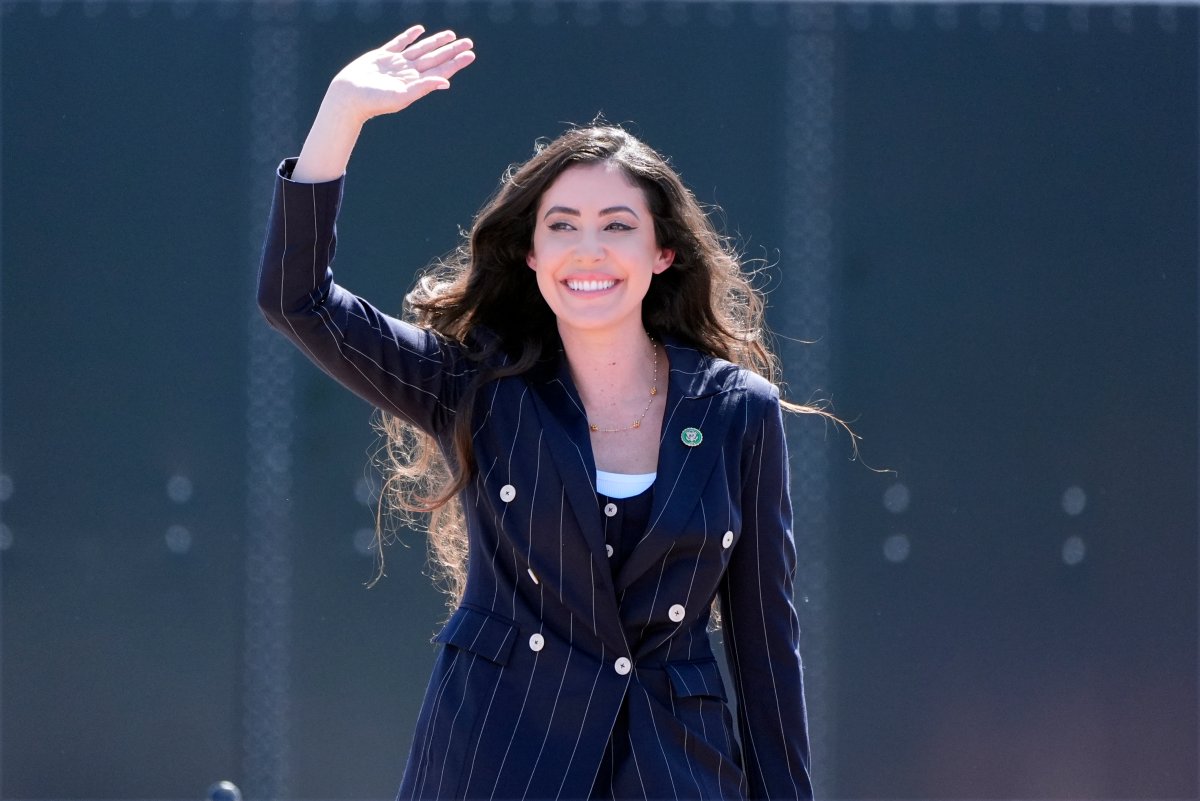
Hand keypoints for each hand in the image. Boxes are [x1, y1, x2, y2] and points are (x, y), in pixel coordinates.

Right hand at [328, 25, 474, 123]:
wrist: (348, 96)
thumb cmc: (374, 101)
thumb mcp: (402, 96)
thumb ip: (423, 87)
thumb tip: (446, 82)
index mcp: (416, 83)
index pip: (441, 70)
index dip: (456, 62)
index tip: (470, 54)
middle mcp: (409, 73)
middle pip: (435, 58)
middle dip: (451, 50)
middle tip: (468, 42)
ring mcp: (396, 63)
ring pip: (421, 49)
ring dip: (435, 42)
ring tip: (450, 35)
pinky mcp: (382, 56)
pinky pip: (400, 43)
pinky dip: (409, 36)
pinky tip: (419, 30)